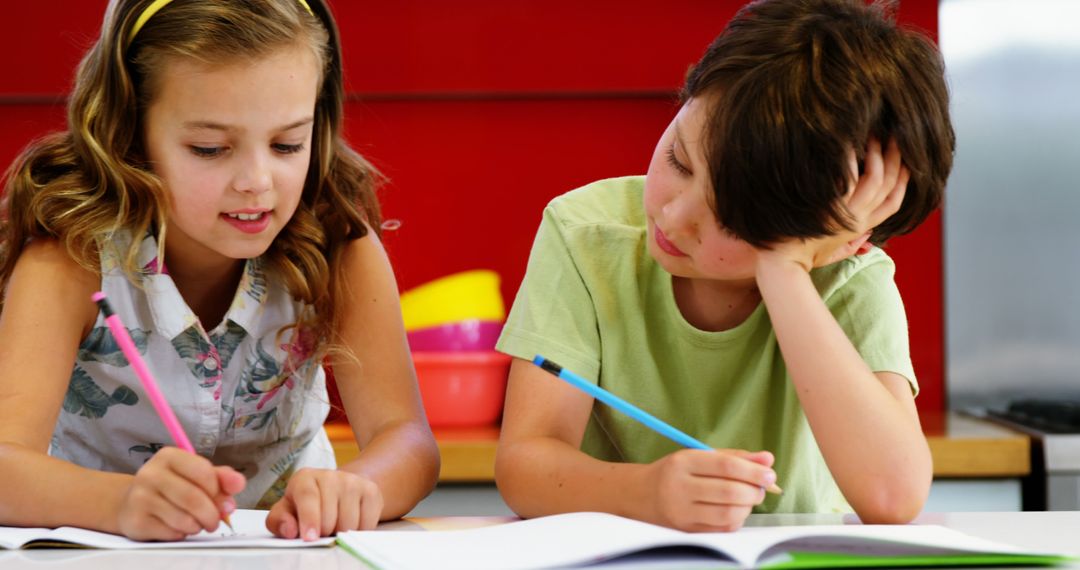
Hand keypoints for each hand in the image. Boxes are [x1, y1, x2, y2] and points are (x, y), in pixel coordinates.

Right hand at [117, 447, 245, 540]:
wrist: (133, 504)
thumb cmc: (172, 487)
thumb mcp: (196, 476)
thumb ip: (221, 478)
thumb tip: (239, 483)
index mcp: (169, 456)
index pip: (203, 472)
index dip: (217, 490)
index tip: (221, 498)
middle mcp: (150, 473)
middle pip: (194, 498)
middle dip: (212, 514)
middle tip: (216, 521)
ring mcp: (139, 497)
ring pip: (183, 519)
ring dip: (198, 526)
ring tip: (197, 523)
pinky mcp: (135, 520)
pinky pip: (171, 532)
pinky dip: (182, 534)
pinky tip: (178, 527)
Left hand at [266, 468, 382, 539]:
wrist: (338, 489)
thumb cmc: (307, 504)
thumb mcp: (286, 510)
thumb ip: (280, 521)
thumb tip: (290, 530)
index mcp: (304, 478)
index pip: (308, 497)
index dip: (309, 519)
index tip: (310, 538)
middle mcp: (330, 475)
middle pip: (329, 516)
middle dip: (324, 532)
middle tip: (321, 530)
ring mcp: (353, 481)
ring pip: (349, 523)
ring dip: (341, 532)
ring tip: (334, 525)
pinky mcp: (371, 491)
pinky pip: (367, 523)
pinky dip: (358, 530)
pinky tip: (350, 521)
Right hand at [645, 448, 776, 531]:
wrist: (642, 494)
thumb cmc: (677, 472)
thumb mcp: (700, 456)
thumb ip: (735, 457)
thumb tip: (768, 459)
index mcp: (683, 462)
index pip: (726, 466)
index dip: (753, 471)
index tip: (770, 474)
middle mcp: (679, 487)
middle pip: (729, 492)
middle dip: (754, 490)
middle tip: (762, 488)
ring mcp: (682, 511)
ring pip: (728, 513)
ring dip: (748, 506)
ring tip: (749, 498)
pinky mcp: (687, 530)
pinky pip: (723, 528)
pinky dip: (737, 519)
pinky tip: (736, 510)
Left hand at [760, 138, 909, 271]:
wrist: (783, 262)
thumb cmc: (803, 256)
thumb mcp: (834, 254)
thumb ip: (853, 246)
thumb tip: (867, 240)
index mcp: (861, 228)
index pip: (894, 203)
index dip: (904, 180)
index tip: (908, 160)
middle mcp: (859, 220)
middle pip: (889, 185)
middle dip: (896, 159)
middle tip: (895, 136)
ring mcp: (846, 213)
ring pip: (876, 179)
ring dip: (878, 155)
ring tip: (875, 135)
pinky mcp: (831, 207)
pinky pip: (849, 178)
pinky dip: (851, 159)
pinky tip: (850, 143)